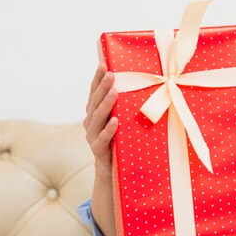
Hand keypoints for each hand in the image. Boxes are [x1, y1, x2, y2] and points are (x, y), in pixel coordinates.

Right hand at [83, 62, 117, 176]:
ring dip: (106, 104)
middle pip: (95, 101)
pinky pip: (102, 138)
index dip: (97, 78)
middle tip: (111, 74)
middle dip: (102, 86)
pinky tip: (115, 121)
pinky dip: (108, 130)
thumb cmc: (120, 140)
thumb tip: (144, 84)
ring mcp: (93, 136)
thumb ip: (125, 106)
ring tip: (114, 92)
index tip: (103, 64)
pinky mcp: (98, 150)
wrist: (113, 171)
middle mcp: (90, 122)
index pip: (94, 92)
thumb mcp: (122, 121)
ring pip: (97, 118)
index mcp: (94, 112)